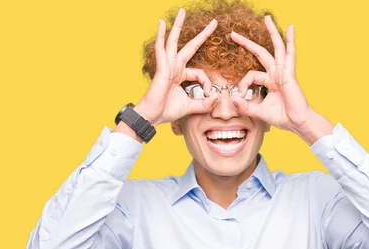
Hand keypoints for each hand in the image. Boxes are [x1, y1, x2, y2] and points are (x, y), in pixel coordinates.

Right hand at [135, 9, 219, 126]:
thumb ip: (204, 104)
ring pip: (174, 41)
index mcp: (181, 75)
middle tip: (213, 22)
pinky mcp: (161, 67)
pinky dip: (160, 35)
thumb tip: (216, 98)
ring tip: (182, 12)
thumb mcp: (191, 106)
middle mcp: (175, 67)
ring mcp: (167, 66)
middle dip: (202, 34)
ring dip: (178, 26)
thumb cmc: (167, 111)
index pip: (200, 73)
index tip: (208, 94)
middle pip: (190, 46)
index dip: (207, 83)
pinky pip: (161, 48)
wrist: (152, 116)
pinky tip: (161, 23)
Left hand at [230, 16, 331, 143]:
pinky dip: (290, 40)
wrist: (296, 122)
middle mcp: (276, 73)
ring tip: (266, 18)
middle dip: (247, 43)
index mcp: (269, 81)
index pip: (250, 75)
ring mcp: (283, 71)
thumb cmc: (282, 117)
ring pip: (276, 47)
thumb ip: (245, 107)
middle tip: (233, 34)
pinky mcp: (289, 73)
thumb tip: (234, 100)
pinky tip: (291, 28)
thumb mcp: (258, 112)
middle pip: (260, 52)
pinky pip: (290, 54)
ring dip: (271, 32)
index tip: (240, 96)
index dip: (242, 84)